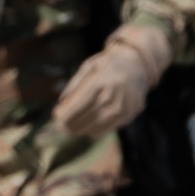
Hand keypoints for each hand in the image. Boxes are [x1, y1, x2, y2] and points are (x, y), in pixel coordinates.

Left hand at [54, 22, 173, 137]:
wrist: (138, 64)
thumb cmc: (108, 64)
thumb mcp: (89, 66)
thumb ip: (74, 84)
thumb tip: (61, 103)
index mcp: (102, 81)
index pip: (80, 104)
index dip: (66, 113)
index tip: (55, 117)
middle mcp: (114, 95)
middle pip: (87, 117)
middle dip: (71, 124)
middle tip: (60, 127)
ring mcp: (124, 106)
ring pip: (97, 126)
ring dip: (82, 130)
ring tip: (71, 130)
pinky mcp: (130, 114)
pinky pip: (109, 128)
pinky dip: (95, 131)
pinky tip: (86, 130)